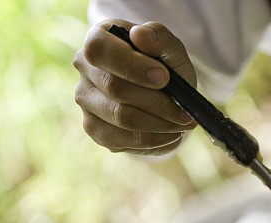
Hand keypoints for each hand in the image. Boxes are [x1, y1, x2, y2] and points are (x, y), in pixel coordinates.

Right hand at [73, 20, 196, 153]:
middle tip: (185, 111)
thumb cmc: (164, 67)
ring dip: (159, 123)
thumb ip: (159, 38)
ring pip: (121, 117)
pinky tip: (170, 134)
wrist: (164, 98)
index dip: (132, 66)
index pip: (100, 50)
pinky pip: (124, 139)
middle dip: (157, 102)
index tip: (164, 77)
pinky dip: (154, 139)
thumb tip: (141, 34)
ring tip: (183, 123)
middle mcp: (84, 69)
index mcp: (98, 39)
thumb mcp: (170, 50)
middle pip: (115, 88)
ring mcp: (86, 101)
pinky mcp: (95, 129)